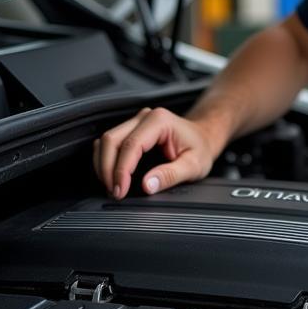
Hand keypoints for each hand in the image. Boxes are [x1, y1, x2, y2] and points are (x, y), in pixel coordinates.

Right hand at [93, 107, 219, 198]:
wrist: (204, 137)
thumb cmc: (200, 148)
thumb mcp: (194, 166)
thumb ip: (171, 175)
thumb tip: (147, 185)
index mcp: (159, 121)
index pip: (130, 145)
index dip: (121, 170)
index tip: (120, 189)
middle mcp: (144, 117)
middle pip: (111, 140)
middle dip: (107, 169)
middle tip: (114, 192)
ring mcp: (135, 121)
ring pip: (105, 141)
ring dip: (103, 165)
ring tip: (112, 187)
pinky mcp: (131, 129)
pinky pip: (110, 143)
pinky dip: (106, 160)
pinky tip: (112, 176)